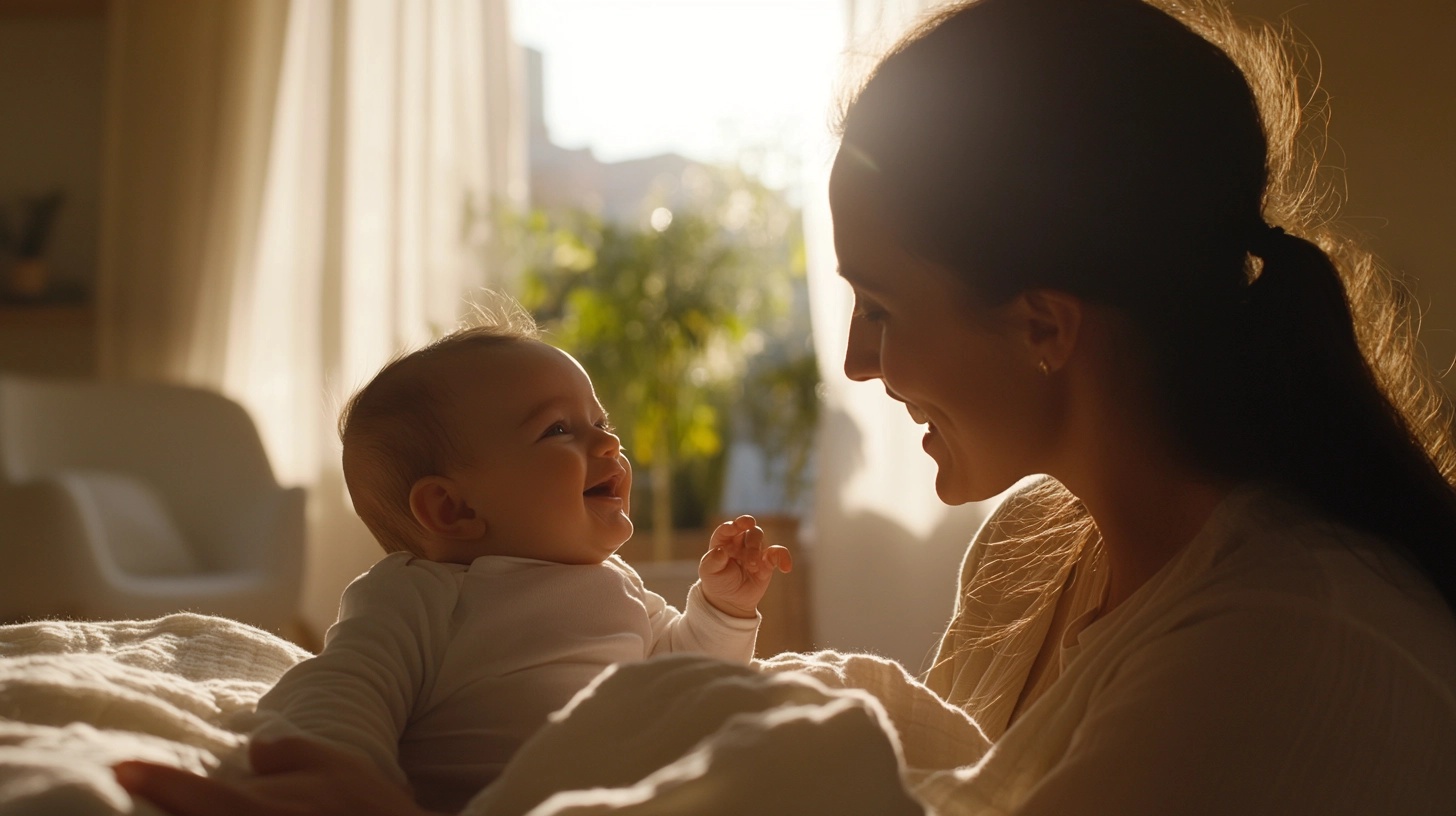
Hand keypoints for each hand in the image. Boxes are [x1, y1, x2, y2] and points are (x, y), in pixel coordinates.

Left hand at [114, 737, 438, 815]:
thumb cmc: (368, 808)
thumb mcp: (335, 765)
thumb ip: (289, 753)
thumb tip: (254, 751)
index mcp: (261, 810)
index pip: (196, 794)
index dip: (155, 781)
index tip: (123, 769)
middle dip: (161, 809)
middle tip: (128, 790)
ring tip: (165, 807)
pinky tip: (205, 812)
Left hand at [697, 514, 792, 618]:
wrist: (730, 600)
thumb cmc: (718, 582)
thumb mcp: (709, 573)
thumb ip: (712, 561)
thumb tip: (720, 551)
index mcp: (723, 541)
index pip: (728, 528)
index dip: (733, 526)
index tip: (735, 526)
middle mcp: (740, 543)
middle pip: (750, 531)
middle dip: (752, 543)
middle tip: (749, 562)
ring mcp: (754, 551)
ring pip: (762, 540)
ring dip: (758, 552)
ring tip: (753, 567)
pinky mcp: (767, 562)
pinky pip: (778, 553)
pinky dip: (784, 557)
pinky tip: (785, 568)